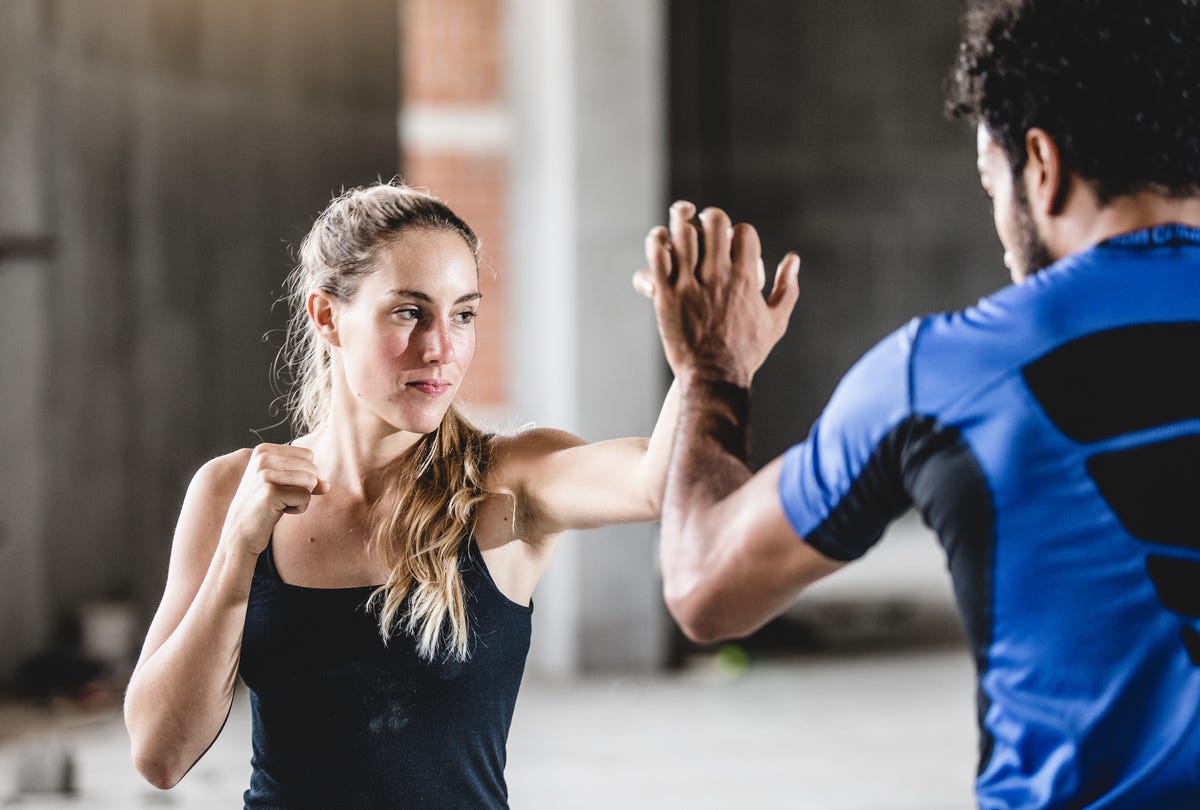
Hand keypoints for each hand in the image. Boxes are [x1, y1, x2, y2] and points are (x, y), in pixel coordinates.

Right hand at [221, 444, 329, 556]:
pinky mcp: (271, 492)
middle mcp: (263, 457)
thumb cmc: (265, 506)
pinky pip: (305, 497)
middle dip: (303, 487)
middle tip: (280, 497)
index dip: (303, 475)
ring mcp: (265, 474)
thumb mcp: (285, 485)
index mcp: (264, 450)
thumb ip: (308, 479)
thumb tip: (328, 486)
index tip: (281, 486)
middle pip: (311, 468)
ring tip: (280, 503)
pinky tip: (278, 511)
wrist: (240, 531)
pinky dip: (298, 508)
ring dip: (301, 498)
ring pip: (310, 481)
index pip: (308, 455)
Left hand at [634, 201, 799, 387]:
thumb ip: (787, 288)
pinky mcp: (666, 294)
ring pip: (684, 233)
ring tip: (680, 223)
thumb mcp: (776, 322)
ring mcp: (691, 284)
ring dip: (681, 222)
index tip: (733, 241)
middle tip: (704, 225)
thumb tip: (793, 258)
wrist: (713, 377)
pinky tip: (659, 240)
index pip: (744, 232)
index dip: (739, 232)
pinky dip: (657, 241)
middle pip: (715, 223)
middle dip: (711, 219)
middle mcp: (719, 277)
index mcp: (747, 279)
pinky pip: (658, 255)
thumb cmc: (747, 352)